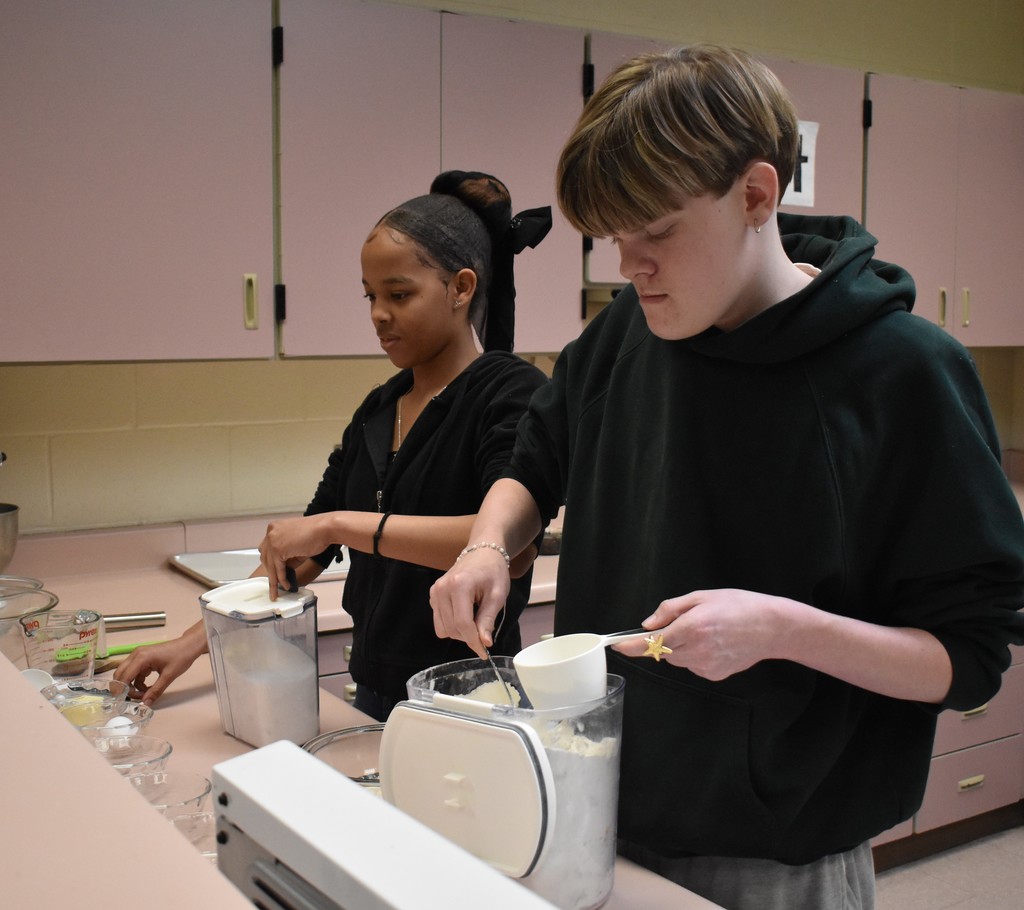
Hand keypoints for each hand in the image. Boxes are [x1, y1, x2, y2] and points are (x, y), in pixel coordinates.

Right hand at [112, 624, 207, 704]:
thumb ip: (156, 690)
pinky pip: (134, 672)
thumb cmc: (181, 656)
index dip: (122, 691)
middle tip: (134, 699)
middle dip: (124, 688)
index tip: (125, 702)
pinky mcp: (143, 658)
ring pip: (126, 674)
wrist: (189, 645)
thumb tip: (146, 703)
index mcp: (141, 657)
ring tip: (145, 694)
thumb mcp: (169, 676)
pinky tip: (147, 688)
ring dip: (132, 686)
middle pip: (120, 674)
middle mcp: (136, 655)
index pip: (124, 677)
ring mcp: (139, 656)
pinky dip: (137, 681)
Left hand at [258, 514, 335, 597]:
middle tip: (275, 582)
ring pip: (270, 565)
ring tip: (277, 590)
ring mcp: (272, 541)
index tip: (273, 571)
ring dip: (274, 579)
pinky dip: (282, 579)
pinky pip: (278, 569)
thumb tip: (283, 570)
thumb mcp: (296, 545)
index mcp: (274, 528)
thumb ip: (287, 556)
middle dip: (271, 571)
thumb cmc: (316, 533)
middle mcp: (271, 533)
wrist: (325, 529)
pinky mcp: (277, 549)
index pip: (266, 548)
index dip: (270, 562)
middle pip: (265, 557)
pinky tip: (286, 584)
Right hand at [429, 547, 511, 658]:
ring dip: (459, 632)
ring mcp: (435, 591)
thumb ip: (488, 619)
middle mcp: (442, 589)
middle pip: (452, 629)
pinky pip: (439, 621)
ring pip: (443, 629)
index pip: (462, 624)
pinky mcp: (433, 595)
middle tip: (484, 629)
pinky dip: (452, 624)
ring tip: (474, 618)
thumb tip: (484, 643)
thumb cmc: (493, 571)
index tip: (484, 653)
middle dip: (468, 636)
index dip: (473, 642)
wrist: (482, 552)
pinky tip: (464, 613)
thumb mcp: (497, 595)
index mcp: (459, 586)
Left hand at [612, 588, 794, 679]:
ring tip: (706, 631)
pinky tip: (714, 644)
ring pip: (677, 659)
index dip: (630, 646)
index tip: (616, 647)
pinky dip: (695, 655)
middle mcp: (696, 651)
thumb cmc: (739, 606)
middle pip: (662, 652)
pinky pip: (693, 665)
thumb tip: (648, 624)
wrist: (772, 627)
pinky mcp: (714, 675)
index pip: (650, 643)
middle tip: (685, 623)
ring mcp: (705, 666)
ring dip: (680, 647)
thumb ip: (670, 609)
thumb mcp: (701, 597)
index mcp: (690, 628)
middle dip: (664, 639)